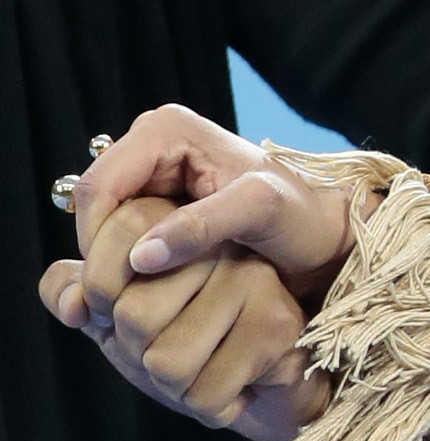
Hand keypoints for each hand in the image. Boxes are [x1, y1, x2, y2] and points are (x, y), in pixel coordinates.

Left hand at [41, 199, 330, 440]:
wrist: (261, 386)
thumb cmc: (184, 341)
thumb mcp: (112, 313)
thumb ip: (73, 291)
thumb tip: (72, 306)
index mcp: (172, 225)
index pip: (101, 265)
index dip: (99, 305)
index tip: (122, 317)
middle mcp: (215, 244)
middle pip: (133, 317)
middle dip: (142, 357)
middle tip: (175, 352)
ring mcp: (251, 281)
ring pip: (167, 362)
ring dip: (176, 390)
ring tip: (204, 372)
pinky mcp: (275, 325)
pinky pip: (205, 392)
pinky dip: (210, 409)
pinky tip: (233, 389)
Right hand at [67, 104, 355, 299]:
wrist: (324, 232)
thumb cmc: (301, 217)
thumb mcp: (259, 213)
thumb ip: (201, 227)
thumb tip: (140, 257)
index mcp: (166, 131)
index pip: (99, 190)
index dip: (95, 243)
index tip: (111, 295)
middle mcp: (153, 144)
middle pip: (95, 208)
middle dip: (101, 257)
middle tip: (116, 309)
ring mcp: (154, 173)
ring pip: (106, 227)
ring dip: (112, 267)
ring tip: (130, 309)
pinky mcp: (160, 201)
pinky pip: (123, 237)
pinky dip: (127, 267)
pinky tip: (144, 299)